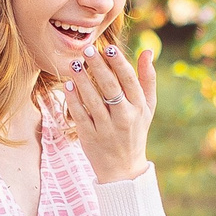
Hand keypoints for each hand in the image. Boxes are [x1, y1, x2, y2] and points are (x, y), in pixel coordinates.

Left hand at [67, 35, 155, 182]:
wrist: (123, 168)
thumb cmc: (135, 130)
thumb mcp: (147, 107)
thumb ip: (147, 79)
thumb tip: (147, 51)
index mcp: (139, 107)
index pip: (129, 81)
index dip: (119, 63)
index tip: (108, 48)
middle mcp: (124, 117)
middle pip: (111, 88)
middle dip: (99, 67)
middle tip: (88, 50)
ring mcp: (106, 128)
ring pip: (93, 101)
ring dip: (83, 81)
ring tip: (75, 64)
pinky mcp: (90, 137)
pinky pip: (81, 115)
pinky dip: (74, 100)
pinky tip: (68, 85)